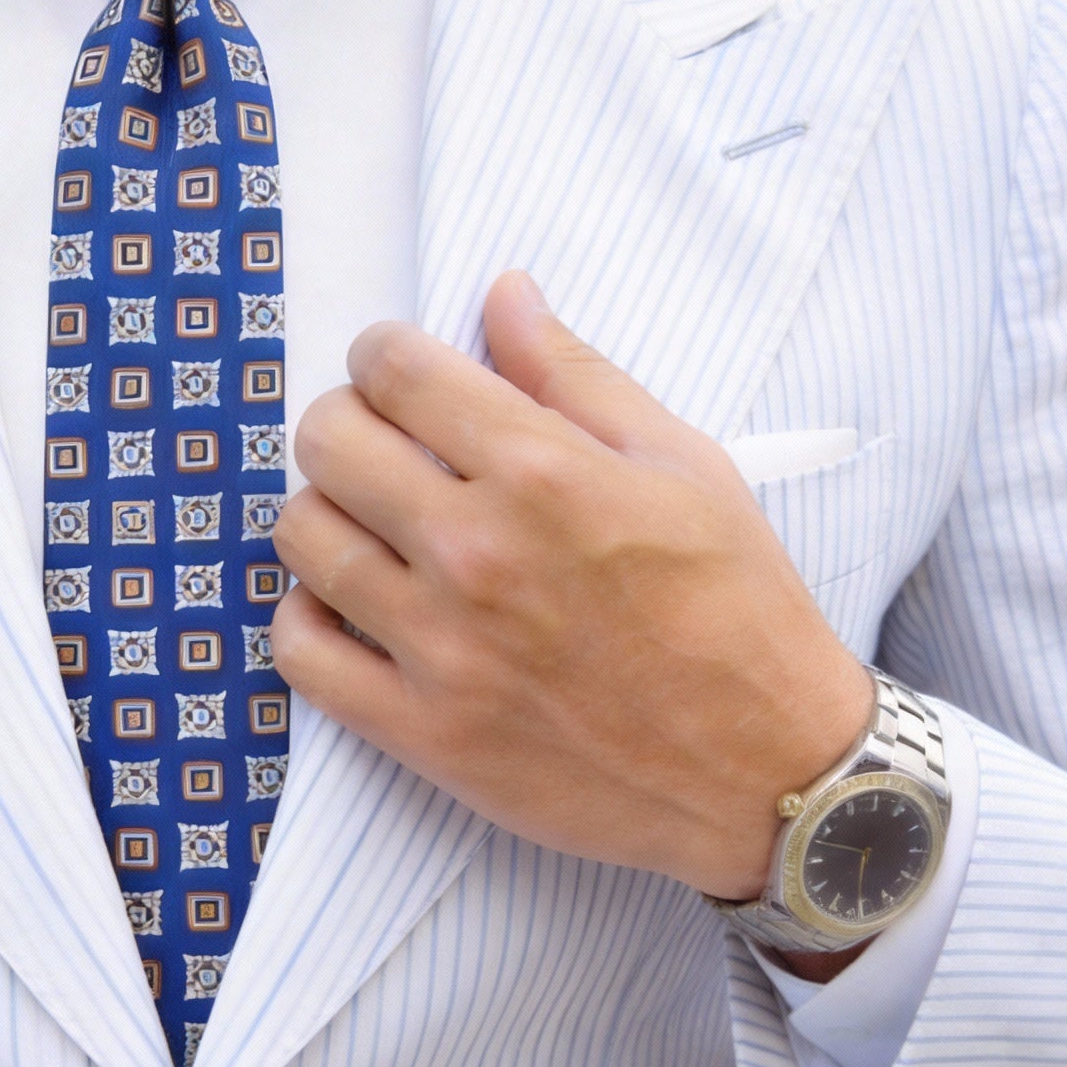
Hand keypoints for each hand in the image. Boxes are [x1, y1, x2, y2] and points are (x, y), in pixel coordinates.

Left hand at [271, 271, 873, 902]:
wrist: (766, 772)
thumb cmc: (737, 611)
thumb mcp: (684, 466)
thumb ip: (576, 376)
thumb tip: (504, 294)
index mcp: (542, 473)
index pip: (394, 370)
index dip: (383, 355)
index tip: (398, 373)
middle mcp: (476, 552)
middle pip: (328, 441)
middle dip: (347, 424)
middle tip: (383, 447)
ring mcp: (439, 647)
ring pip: (302, 537)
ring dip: (324, 514)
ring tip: (370, 526)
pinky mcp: (420, 730)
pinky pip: (299, 652)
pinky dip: (307, 618)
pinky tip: (351, 607)